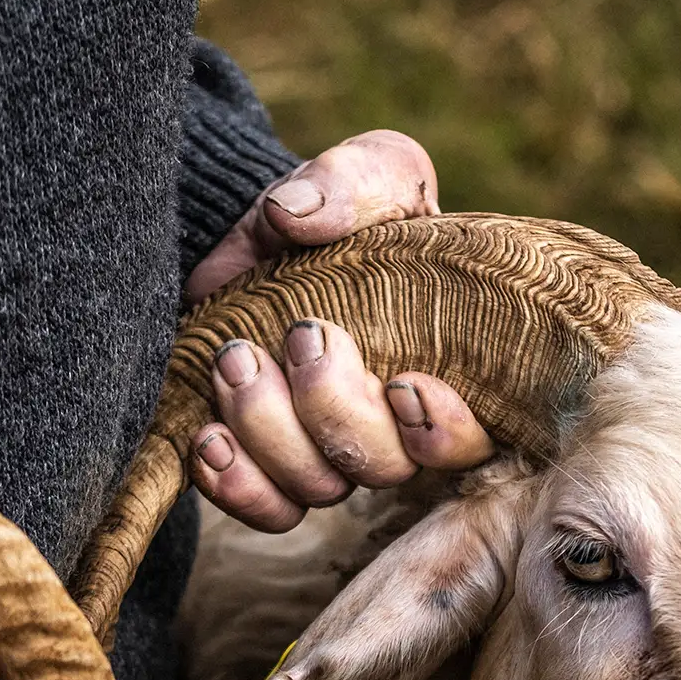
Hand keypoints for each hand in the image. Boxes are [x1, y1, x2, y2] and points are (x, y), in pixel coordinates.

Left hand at [186, 130, 494, 531]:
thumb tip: (295, 215)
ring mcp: (330, 450)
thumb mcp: (366, 170)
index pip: (471, 437)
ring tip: (235, 361)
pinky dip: (234, 484)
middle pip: (384, 467)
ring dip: (271, 433)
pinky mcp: (269, 462)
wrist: (265, 228)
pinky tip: (209, 436)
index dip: (442, 431)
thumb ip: (350, 181)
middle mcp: (394, 424)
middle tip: (297, 337)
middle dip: (334, 410)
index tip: (402, 381)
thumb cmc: (342, 205)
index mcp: (448, 365)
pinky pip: (265, 509)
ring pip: (318, 488)